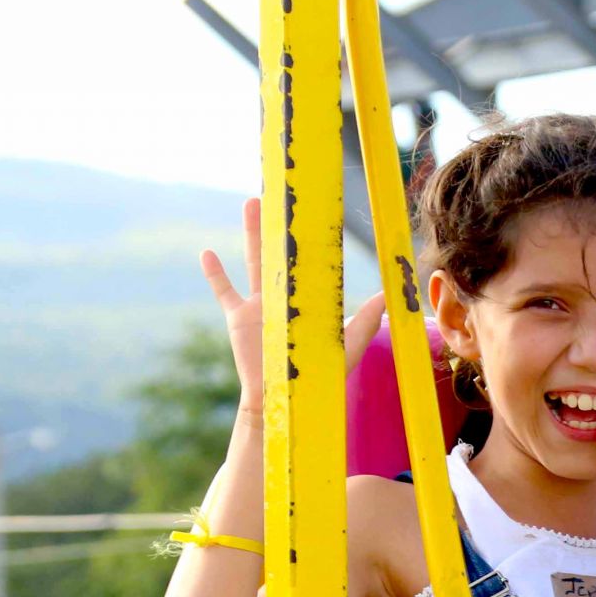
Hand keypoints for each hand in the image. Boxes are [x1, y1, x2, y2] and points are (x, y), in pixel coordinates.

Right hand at [202, 199, 389, 423]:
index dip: (314, 237)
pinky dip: (215, 274)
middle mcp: (284, 297)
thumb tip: (388, 297)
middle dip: (279, 223)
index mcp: (309, 299)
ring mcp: (260, 305)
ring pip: (255, 260)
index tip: (316, 210)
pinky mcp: (240, 318)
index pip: (312, 261)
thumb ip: (366, 322)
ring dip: (253, 232)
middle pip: (281, 251)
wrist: (285, 402)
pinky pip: (225, 291)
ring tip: (251, 203)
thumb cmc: (319, 379)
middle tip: (278, 194)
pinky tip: (207, 253)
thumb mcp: (347, 347)